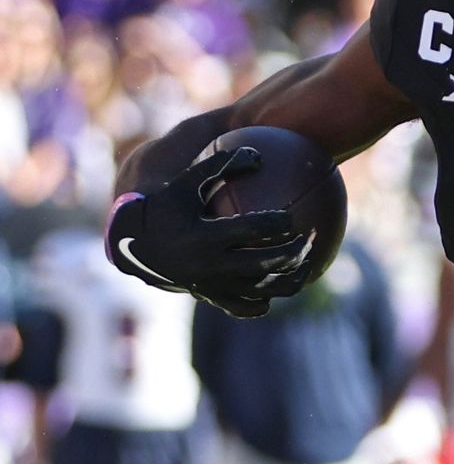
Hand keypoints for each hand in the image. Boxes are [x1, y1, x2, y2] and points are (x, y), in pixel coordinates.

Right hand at [106, 147, 311, 316]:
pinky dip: (267, 299)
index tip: (293, 216)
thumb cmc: (165, 207)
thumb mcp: (186, 181)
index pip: (252, 229)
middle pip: (265, 263)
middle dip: (294, 251)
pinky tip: (281, 284)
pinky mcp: (212, 298)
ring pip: (263, 290)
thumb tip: (258, 155)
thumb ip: (220, 164)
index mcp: (204, 235)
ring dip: (291, 278)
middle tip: (310, 238)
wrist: (133, 247)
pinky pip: (247, 308)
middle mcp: (210, 265)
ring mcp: (213, 286)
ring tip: (309, 264)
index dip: (278, 222)